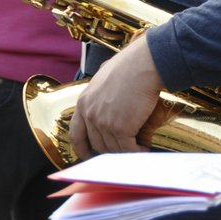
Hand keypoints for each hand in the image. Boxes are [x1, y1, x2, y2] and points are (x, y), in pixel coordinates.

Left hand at [69, 34, 163, 159]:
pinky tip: (144, 147)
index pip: (76, 134)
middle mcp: (89, 114)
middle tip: (124, 152)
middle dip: (110, 151)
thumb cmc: (129, 66)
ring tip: (138, 149)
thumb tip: (107, 103)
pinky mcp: (119, 128)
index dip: (82, 149)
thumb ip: (100, 95)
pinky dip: (137, 151)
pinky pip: (127, 149)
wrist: (143, 64)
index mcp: (83, 102)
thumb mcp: (104, 78)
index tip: (91, 156)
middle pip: (97, 144)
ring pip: (112, 149)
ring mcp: (103, 122)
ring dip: (126, 152)